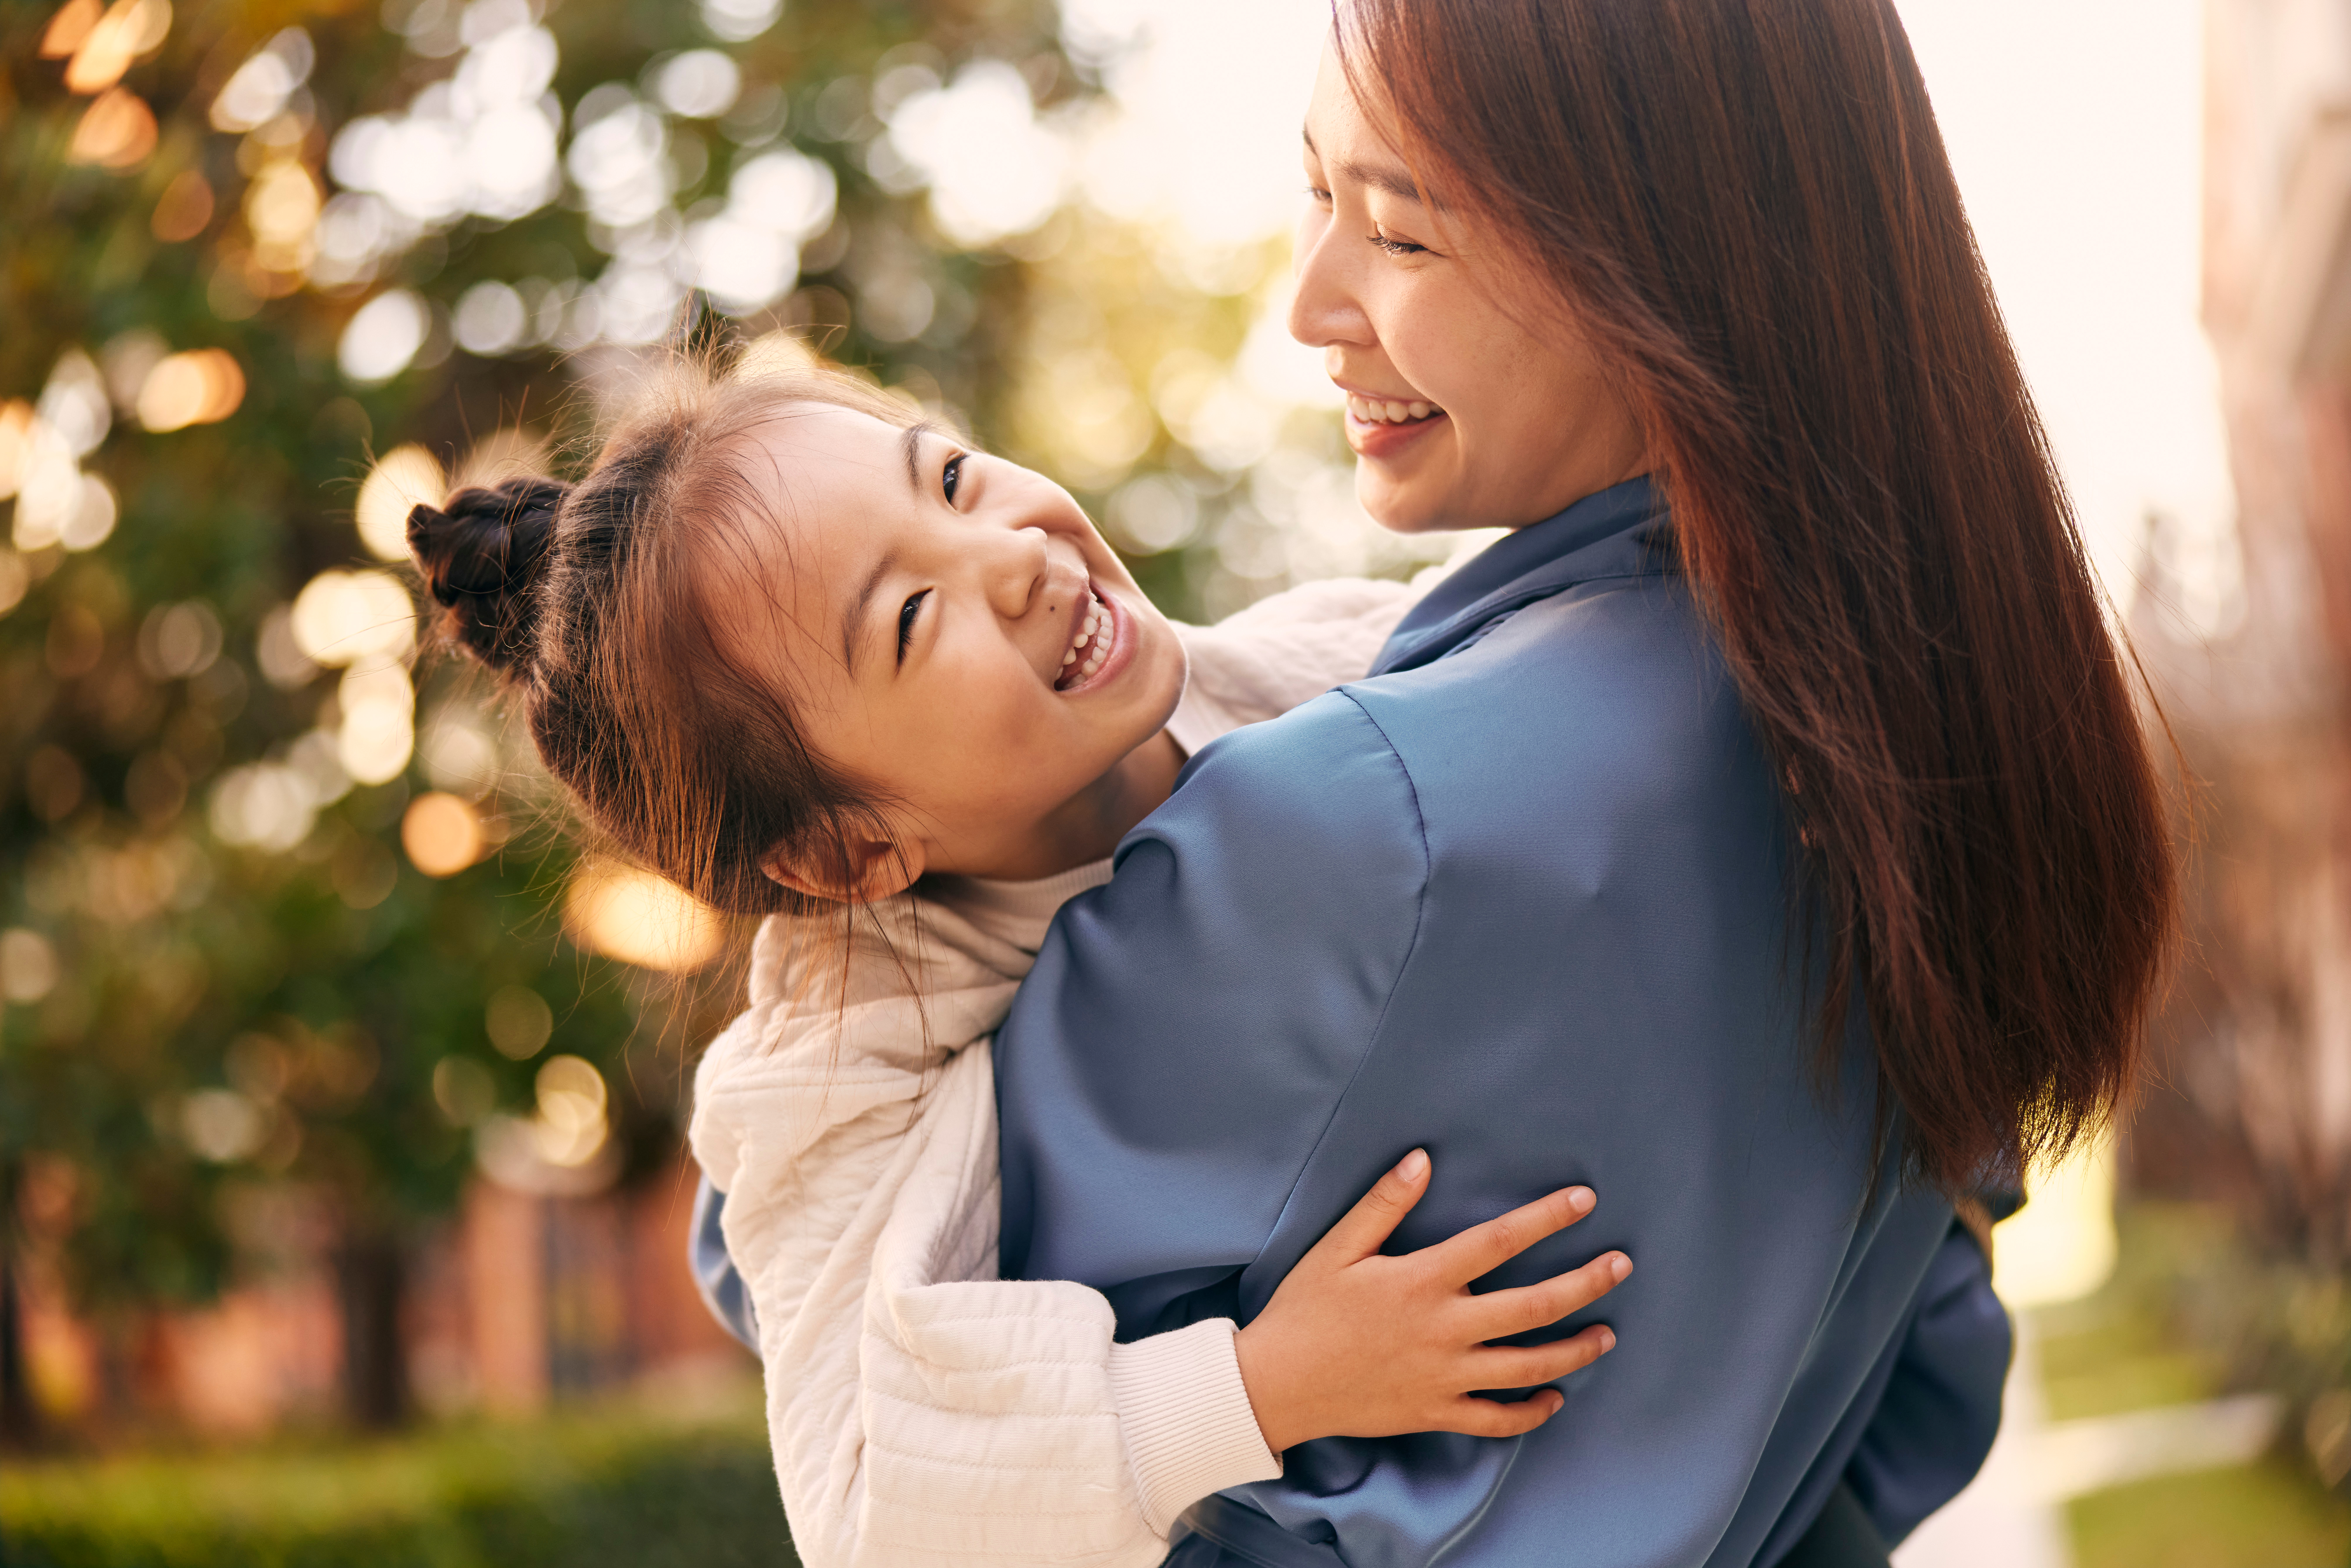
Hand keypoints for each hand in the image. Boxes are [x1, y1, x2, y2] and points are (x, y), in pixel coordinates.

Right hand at [1232, 1149, 1627, 1453]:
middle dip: (1585, 1283)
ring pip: (1528, 1366)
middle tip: (1622, 1265)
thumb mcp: (1337, 1247)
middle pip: (1534, 1306)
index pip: (1499, 1241)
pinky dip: (1531, 1412)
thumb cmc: (1305, 1309)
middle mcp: (1444, 1329)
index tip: (1584, 1201)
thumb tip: (1422, 1159)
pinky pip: (1496, 1420)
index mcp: (1422, 1281)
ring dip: (1575, 1350)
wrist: (1276, 1384)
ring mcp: (1444, 1376)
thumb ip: (1383, 1203)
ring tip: (1607, 1334)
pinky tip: (1554, 1398)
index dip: (1546, 1218)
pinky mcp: (1435, 1412)